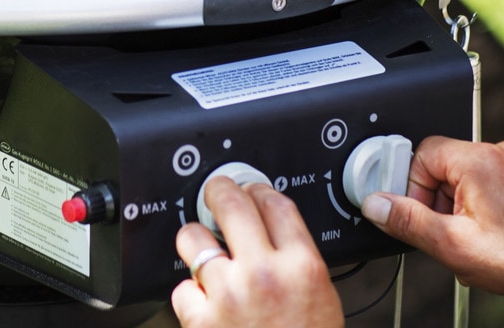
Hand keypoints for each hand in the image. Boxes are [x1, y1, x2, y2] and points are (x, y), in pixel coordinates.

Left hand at [172, 177, 342, 327]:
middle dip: (218, 191)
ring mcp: (228, 294)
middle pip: (231, 203)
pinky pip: (181, 287)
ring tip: (203, 252)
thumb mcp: (322, 299)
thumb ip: (297, 261)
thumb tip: (273, 231)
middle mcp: (264, 274)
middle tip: (214, 193)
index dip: (258, 189)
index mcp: (303, 267)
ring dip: (195, 241)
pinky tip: (204, 304)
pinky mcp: (199, 319)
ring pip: (193, 238)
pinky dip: (189, 295)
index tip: (251, 191)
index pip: (275, 202)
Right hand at [359, 136, 503, 299]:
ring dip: (462, 201)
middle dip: (440, 198)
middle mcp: (501, 151)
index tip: (424, 216)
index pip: (422, 154)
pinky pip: (493, 176)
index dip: (415, 188)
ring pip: (468, 172)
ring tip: (479, 234)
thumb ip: (408, 221)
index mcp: (479, 160)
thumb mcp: (454, 246)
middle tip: (452, 231)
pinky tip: (497, 230)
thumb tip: (376, 204)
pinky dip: (486, 200)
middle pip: (444, 163)